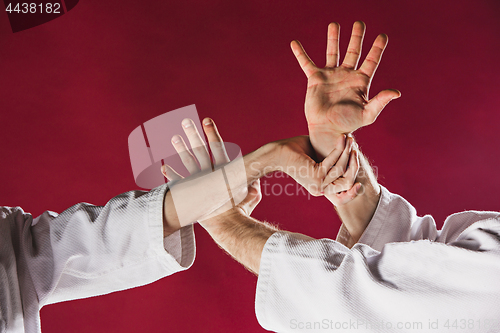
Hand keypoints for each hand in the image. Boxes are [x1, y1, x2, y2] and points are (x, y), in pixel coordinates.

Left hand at [161, 117, 260, 217]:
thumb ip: (253, 183)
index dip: (211, 132)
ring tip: (174, 137)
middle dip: (193, 134)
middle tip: (186, 121)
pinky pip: (179, 182)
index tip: (206, 119)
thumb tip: (256, 178)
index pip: (217, 147)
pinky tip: (164, 166)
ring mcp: (199, 183)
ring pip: (188, 162)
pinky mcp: (192, 194)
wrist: (228, 224)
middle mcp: (210, 173)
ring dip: (180, 148)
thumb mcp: (252, 194)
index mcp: (225, 170)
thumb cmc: (241, 209)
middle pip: (200, 150)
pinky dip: (172, 174)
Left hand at [273, 135, 358, 200]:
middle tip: (354, 146)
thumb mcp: (318, 156)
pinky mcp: (315, 175)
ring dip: (347, 151)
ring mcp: (318, 184)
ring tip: (349, 139)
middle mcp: (320, 189)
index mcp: (320, 187)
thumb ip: (333, 159)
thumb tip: (349, 152)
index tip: (359, 168)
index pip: (344, 190)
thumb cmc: (296, 151)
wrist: (278, 152)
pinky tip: (342, 138)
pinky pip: (334, 161)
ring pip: (342, 169)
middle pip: (347, 180)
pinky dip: (339, 148)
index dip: (353, 180)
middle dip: (353, 162)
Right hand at [291, 21, 399, 156]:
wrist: (327, 129)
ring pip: (333, 52)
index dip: (377, 48)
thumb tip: (396, 92)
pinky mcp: (315, 79)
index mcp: (360, 81)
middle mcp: (346, 75)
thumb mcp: (367, 114)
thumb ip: (380, 101)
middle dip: (357, 37)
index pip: (371, 61)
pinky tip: (295, 43)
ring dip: (333, 38)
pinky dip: (300, 53)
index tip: (383, 36)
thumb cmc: (347, 124)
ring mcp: (331, 75)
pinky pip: (307, 63)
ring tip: (334, 24)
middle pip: (354, 51)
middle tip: (360, 23)